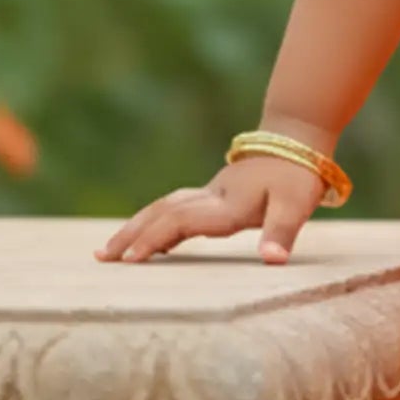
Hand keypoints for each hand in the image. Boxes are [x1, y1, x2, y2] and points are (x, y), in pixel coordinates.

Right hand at [95, 155, 325, 266]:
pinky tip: (149, 238)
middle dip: (130, 234)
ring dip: (137, 226)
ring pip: (163, 208)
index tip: (130, 259)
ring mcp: (209, 194)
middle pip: (160, 213)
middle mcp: (210, 198)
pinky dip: (156, 223)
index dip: (154, 238)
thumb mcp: (296, 205)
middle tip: (101, 257)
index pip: (179, 221)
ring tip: (111, 249)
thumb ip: (282, 233)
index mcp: (225, 204)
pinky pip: (175, 209)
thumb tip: (272, 260)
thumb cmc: (298, 176)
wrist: (296, 138)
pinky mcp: (213, 195)